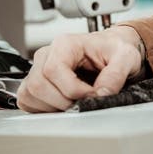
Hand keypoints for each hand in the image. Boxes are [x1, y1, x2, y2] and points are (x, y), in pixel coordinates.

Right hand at [17, 25, 144, 112]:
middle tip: (82, 102)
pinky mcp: (36, 83)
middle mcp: (48, 54)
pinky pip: (27, 101)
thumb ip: (116, 75)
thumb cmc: (114, 50)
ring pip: (30, 93)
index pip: (54, 70)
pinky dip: (42, 109)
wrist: (111, 51)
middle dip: (62, 101)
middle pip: (38, 84)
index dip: (72, 90)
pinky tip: (61, 105)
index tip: (91, 95)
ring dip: (51, 107)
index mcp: (66, 44)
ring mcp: (39, 68)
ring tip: (73, 103)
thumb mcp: (125, 57)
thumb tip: (101, 94)